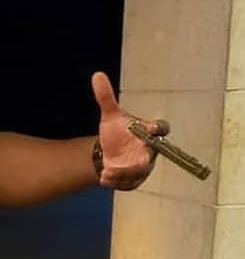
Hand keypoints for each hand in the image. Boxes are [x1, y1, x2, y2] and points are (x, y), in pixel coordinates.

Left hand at [91, 72, 161, 190]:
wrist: (109, 152)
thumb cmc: (117, 132)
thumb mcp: (110, 116)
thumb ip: (105, 97)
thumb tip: (97, 76)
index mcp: (148, 133)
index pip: (161, 129)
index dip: (158, 128)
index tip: (152, 127)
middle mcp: (149, 151)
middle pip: (150, 156)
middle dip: (142, 160)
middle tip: (133, 161)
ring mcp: (141, 167)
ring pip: (136, 172)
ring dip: (123, 173)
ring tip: (107, 172)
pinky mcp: (131, 179)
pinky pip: (126, 183)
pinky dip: (116, 181)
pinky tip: (104, 177)